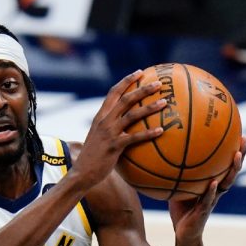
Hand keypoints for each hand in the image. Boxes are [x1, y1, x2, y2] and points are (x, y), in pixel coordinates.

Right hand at [72, 70, 165, 189]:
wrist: (81, 173)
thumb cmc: (93, 158)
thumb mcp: (98, 137)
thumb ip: (110, 128)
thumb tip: (128, 125)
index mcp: (100, 117)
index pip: (113, 93)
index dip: (126, 81)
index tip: (139, 72)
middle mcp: (104, 121)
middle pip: (125, 99)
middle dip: (142, 89)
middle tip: (158, 83)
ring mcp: (109, 133)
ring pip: (132, 115)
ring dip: (149, 107)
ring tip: (164, 102)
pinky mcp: (114, 146)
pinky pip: (134, 137)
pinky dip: (148, 133)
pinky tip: (161, 131)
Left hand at [169, 136, 245, 242]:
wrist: (183, 233)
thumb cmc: (181, 209)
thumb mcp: (177, 188)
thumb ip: (174, 174)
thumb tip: (162, 154)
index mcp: (212, 184)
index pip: (225, 164)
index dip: (232, 150)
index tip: (238, 132)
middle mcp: (216, 190)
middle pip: (232, 169)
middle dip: (240, 154)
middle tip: (245, 139)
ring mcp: (212, 200)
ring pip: (227, 183)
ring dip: (233, 169)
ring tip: (236, 155)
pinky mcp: (204, 211)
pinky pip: (209, 199)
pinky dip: (212, 191)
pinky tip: (214, 183)